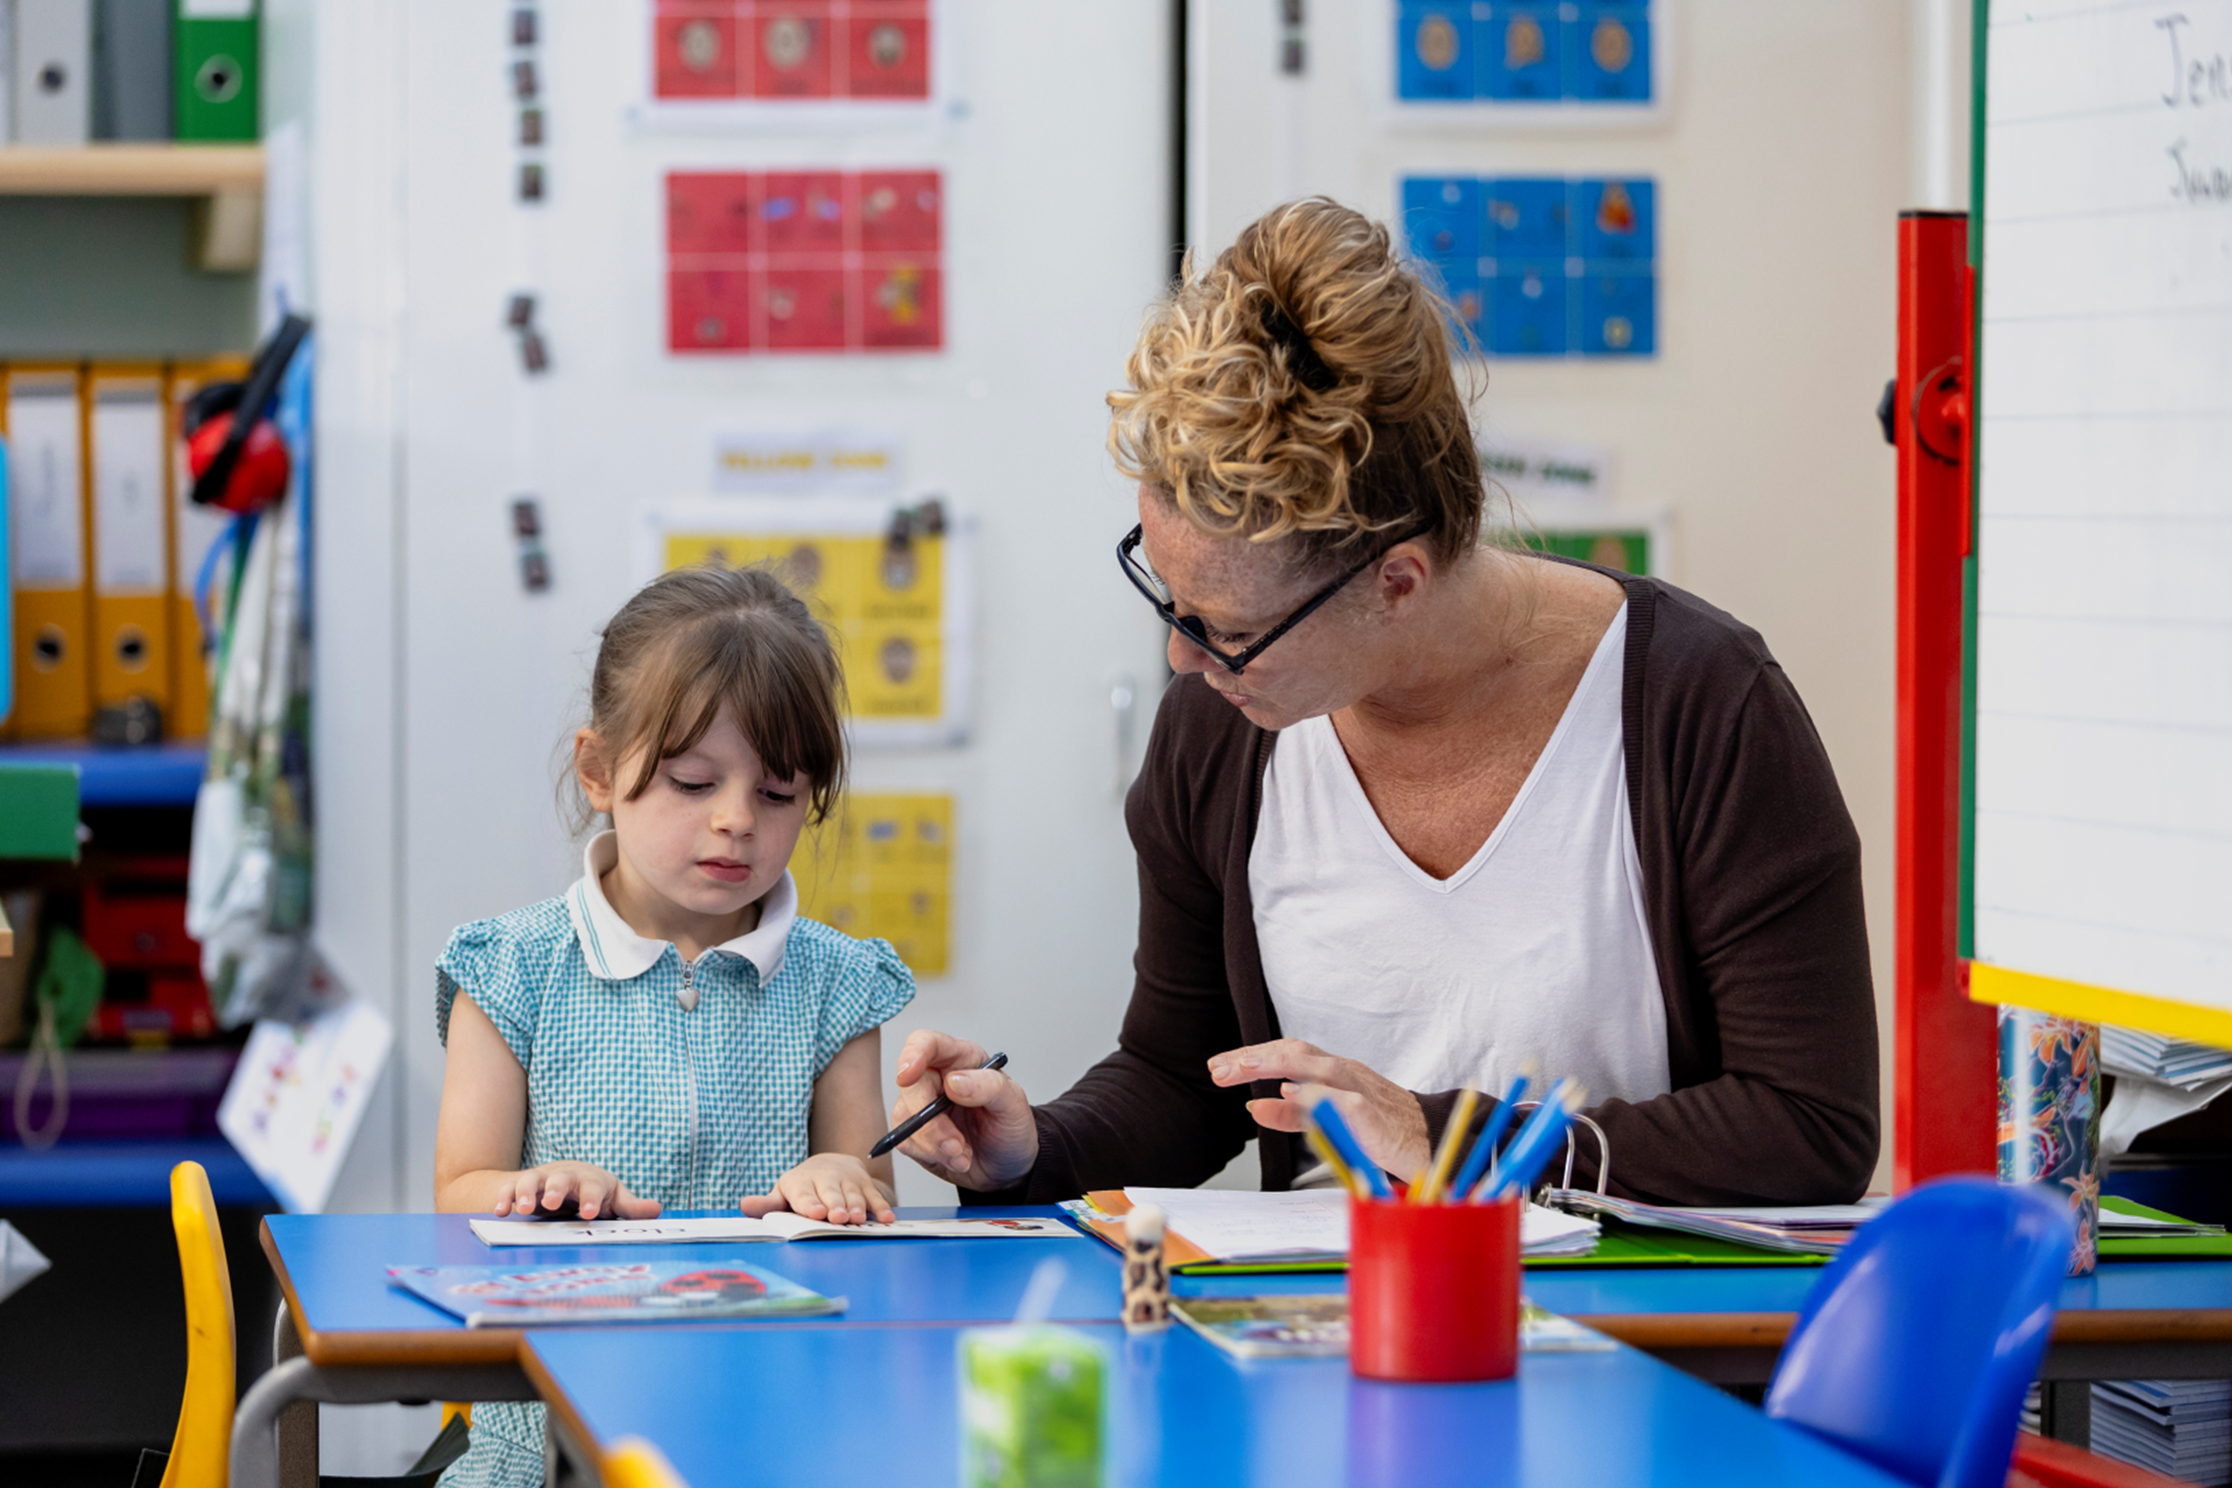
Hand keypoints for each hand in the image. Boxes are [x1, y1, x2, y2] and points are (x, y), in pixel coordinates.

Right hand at [498, 1161, 660, 1220]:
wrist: (561, 1180)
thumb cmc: (592, 1192)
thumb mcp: (613, 1199)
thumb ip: (630, 1207)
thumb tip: (656, 1210)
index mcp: (592, 1180)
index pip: (594, 1186)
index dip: (592, 1198)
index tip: (591, 1213)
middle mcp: (566, 1177)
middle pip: (562, 1178)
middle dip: (556, 1188)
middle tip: (552, 1202)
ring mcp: (542, 1181)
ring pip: (532, 1181)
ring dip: (526, 1192)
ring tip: (523, 1209)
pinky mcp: (521, 1188)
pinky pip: (510, 1190)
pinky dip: (503, 1198)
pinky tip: (499, 1212)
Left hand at [740, 1154, 895, 1224]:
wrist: (830, 1164)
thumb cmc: (802, 1188)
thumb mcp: (783, 1194)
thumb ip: (766, 1205)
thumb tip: (744, 1206)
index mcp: (799, 1182)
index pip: (804, 1193)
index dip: (810, 1203)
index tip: (815, 1212)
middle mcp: (825, 1177)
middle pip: (831, 1192)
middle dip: (835, 1205)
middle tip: (838, 1217)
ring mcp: (847, 1180)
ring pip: (853, 1194)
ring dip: (857, 1206)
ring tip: (858, 1219)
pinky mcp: (865, 1183)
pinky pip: (875, 1196)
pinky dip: (882, 1207)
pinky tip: (887, 1218)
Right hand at [889, 1030, 1039, 1191]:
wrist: (1010, 1165)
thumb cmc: (1012, 1127)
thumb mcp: (1013, 1104)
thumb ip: (989, 1086)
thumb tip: (955, 1081)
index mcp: (962, 1059)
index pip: (928, 1043)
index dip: (913, 1053)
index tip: (908, 1076)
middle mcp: (938, 1078)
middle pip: (910, 1085)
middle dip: (931, 1123)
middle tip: (956, 1144)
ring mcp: (924, 1106)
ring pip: (905, 1117)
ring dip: (934, 1144)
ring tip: (963, 1152)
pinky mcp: (916, 1133)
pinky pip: (906, 1141)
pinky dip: (932, 1155)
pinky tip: (956, 1158)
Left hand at [1209, 1039, 1431, 1182]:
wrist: (1431, 1140)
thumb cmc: (1381, 1127)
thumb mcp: (1329, 1117)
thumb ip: (1293, 1113)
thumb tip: (1255, 1106)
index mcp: (1332, 1072)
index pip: (1286, 1054)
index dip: (1251, 1057)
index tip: (1218, 1066)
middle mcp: (1344, 1072)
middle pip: (1295, 1052)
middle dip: (1254, 1057)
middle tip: (1218, 1068)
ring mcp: (1360, 1089)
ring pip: (1317, 1066)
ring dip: (1276, 1064)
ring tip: (1243, 1069)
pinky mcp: (1373, 1114)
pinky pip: (1343, 1100)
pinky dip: (1315, 1096)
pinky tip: (1291, 1095)